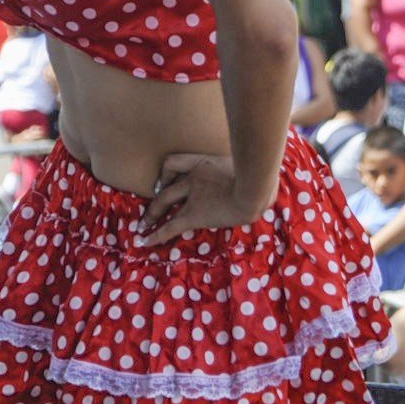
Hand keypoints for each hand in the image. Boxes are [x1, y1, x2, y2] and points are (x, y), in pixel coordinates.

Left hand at [139, 152, 257, 246]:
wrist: (255, 188)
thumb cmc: (260, 176)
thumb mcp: (250, 167)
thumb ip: (247, 172)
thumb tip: (262, 181)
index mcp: (204, 163)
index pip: (175, 162)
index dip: (166, 172)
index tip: (165, 182)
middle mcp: (193, 176)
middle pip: (165, 183)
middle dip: (156, 196)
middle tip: (149, 207)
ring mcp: (192, 195)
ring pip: (163, 202)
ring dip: (151, 214)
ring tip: (142, 225)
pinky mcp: (194, 214)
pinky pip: (170, 225)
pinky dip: (155, 235)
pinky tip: (144, 241)